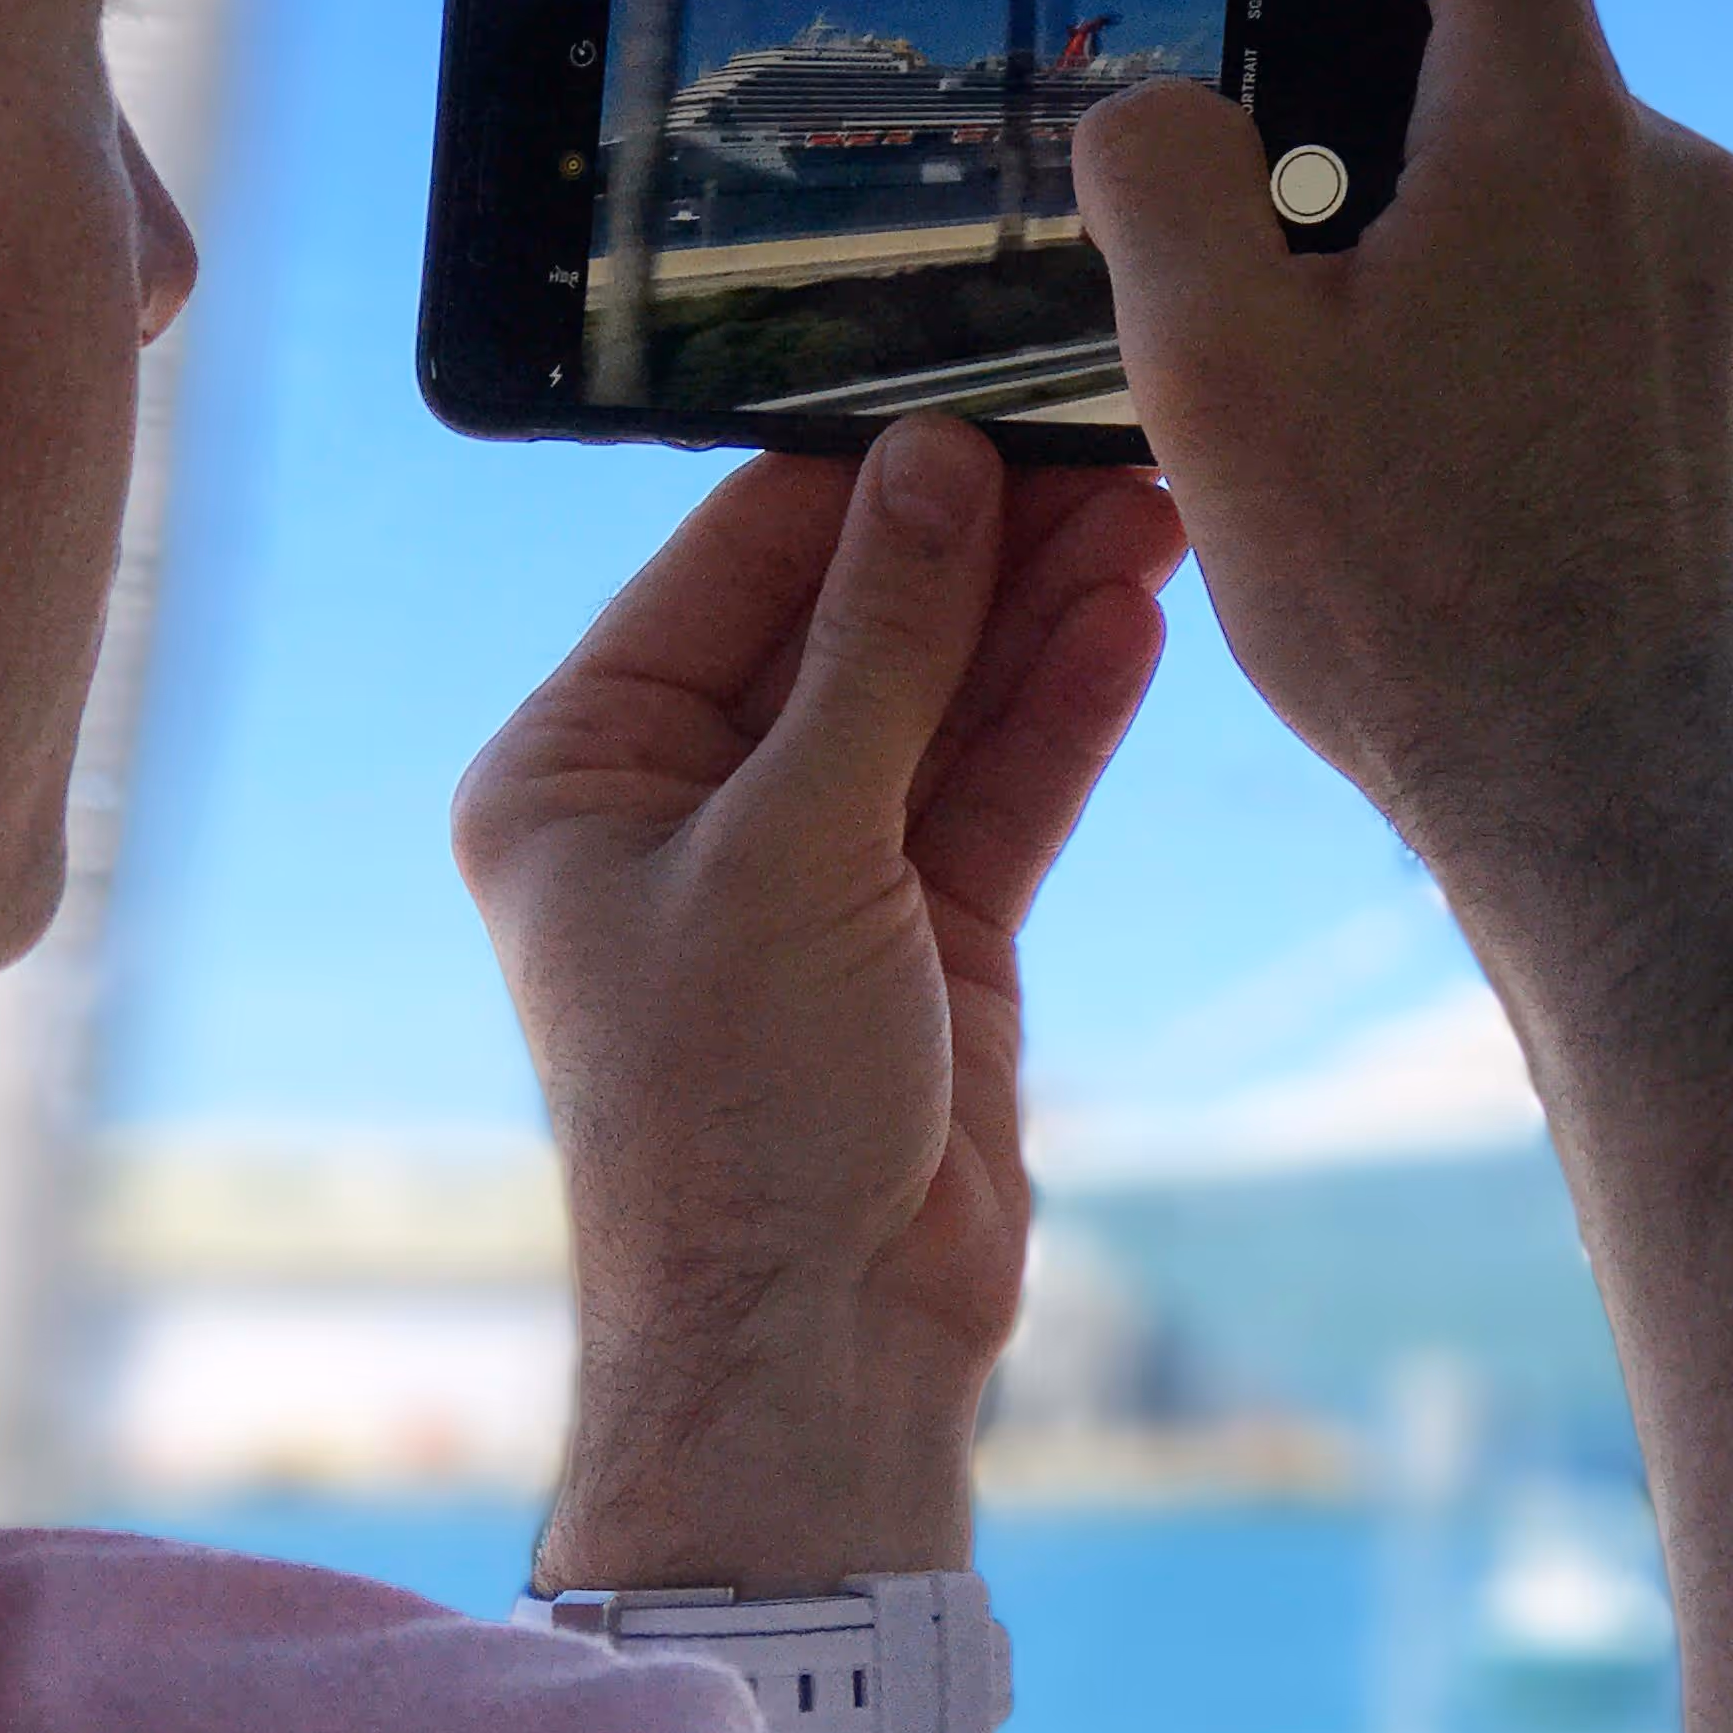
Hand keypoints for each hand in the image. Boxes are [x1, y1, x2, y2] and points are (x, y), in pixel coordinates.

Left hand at [453, 420, 1182, 1597]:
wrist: (818, 1341)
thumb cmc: (736, 1111)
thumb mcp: (796, 846)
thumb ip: (881, 649)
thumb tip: (938, 465)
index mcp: (580, 765)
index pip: (730, 563)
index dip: (862, 476)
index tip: (978, 390)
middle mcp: (686, 800)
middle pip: (851, 621)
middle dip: (977, 539)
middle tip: (1102, 439)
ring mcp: (813, 862)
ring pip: (941, 696)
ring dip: (1040, 609)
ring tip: (1152, 503)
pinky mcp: (923, 929)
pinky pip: (997, 785)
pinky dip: (1062, 709)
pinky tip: (1132, 617)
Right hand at [1073, 0, 1732, 876]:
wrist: (1614, 807)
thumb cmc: (1417, 600)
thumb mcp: (1216, 372)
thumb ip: (1161, 178)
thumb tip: (1158, 110)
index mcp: (1556, 131)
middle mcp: (1671, 181)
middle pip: (1493, 32)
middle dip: (1342, 86)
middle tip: (1230, 217)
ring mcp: (1712, 292)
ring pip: (1529, 172)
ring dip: (1404, 219)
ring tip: (1306, 375)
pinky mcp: (1716, 391)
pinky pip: (1579, 282)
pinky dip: (1477, 310)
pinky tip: (1401, 456)